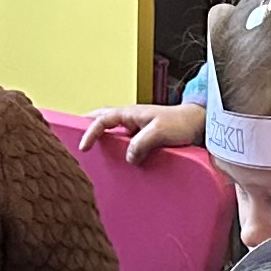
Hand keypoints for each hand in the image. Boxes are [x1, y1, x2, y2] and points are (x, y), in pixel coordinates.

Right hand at [90, 103, 205, 159]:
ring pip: (111, 128)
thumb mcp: (160, 132)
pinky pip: (123, 139)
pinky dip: (114, 144)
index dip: (90, 132)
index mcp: (130, 113)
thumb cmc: (181, 123)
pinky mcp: (143, 136)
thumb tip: (128, 157)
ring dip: (100, 134)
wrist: (198, 124)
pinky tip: (114, 157)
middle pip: (102, 118)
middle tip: (72, 135)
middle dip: (86, 125)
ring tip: (89, 148)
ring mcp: (136, 126)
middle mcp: (130, 118)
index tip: (83, 147)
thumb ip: (141, 143)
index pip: (102, 120)